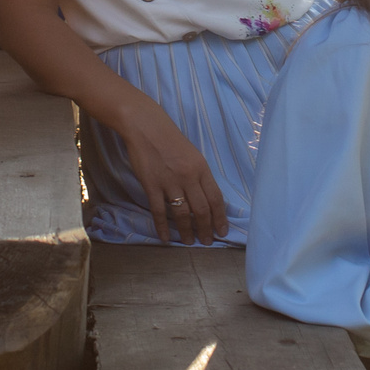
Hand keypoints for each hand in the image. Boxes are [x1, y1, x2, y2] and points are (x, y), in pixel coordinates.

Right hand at [117, 102, 227, 244]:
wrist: (147, 127)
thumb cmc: (170, 140)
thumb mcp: (193, 155)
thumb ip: (200, 175)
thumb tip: (206, 198)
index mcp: (202, 168)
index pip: (216, 198)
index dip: (220, 218)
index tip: (222, 231)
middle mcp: (189, 177)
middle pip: (202, 210)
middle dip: (206, 229)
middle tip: (207, 242)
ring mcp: (170, 182)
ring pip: (182, 214)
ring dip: (187, 231)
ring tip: (190, 242)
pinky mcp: (152, 185)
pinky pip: (159, 211)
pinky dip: (163, 227)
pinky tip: (166, 237)